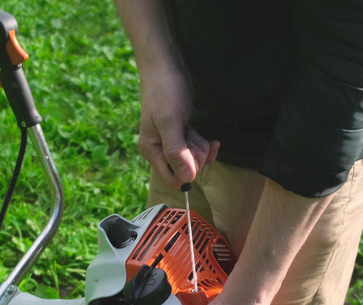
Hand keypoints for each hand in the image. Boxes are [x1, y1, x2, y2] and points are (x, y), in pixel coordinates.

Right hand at [138, 68, 218, 188]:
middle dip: (196, 157)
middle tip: (193, 135)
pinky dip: (204, 144)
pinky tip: (211, 139)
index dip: (187, 171)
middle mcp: (160, 150)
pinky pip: (196, 149)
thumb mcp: (170, 121)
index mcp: (152, 150)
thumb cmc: (165, 92)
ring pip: (193, 160)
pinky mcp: (182, 134)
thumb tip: (187, 178)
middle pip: (185, 171)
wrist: (166, 66)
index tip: (193, 152)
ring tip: (194, 130)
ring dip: (200, 148)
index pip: (172, 179)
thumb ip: (176, 151)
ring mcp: (172, 142)